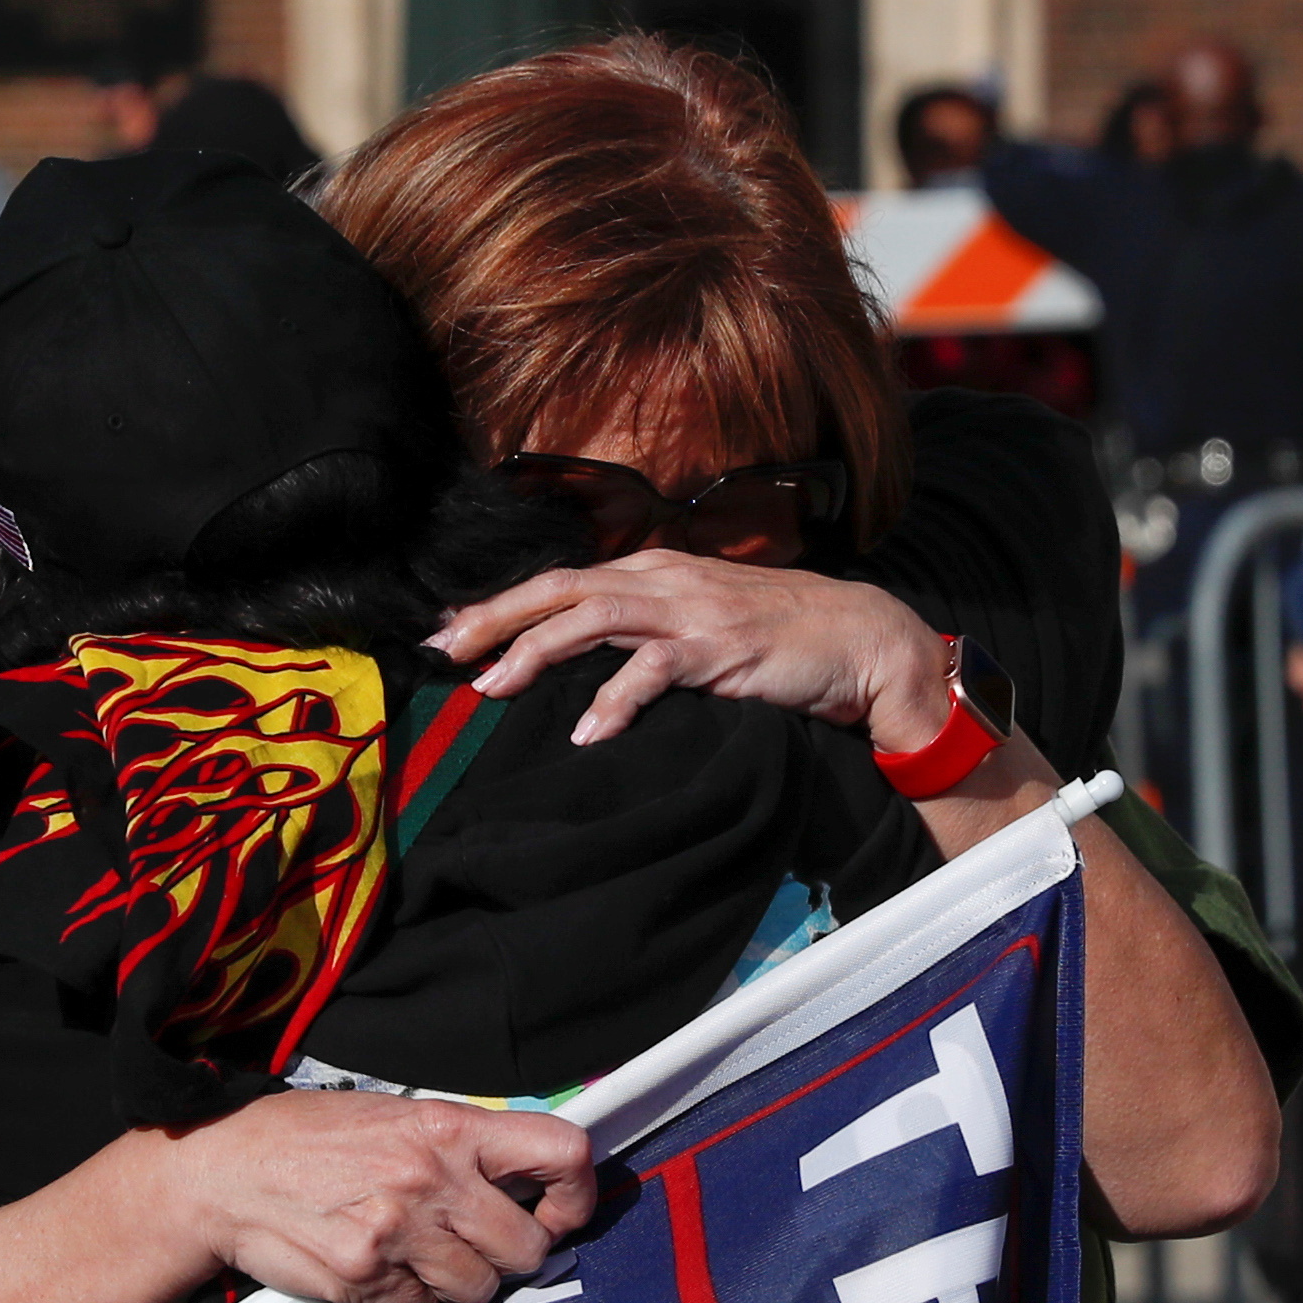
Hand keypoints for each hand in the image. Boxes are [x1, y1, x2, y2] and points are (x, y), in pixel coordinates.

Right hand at [151, 1092, 597, 1302]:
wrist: (222, 1174)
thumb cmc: (302, 1138)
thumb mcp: (390, 1113)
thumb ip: (456, 1142)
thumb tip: (519, 1177)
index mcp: (447, 1127)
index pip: (561, 1153)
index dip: (576, 1193)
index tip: (561, 1211)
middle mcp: (432, 1180)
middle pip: (528, 1248)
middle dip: (511, 1255)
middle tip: (479, 1243)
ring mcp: (400, 1234)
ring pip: (480, 1290)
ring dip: (458, 1282)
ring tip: (419, 1254)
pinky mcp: (367, 1280)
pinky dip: (406, 1301)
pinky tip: (378, 1269)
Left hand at [427, 551, 958, 749]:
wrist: (859, 638)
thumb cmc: (776, 637)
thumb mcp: (697, 624)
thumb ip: (641, 631)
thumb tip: (577, 656)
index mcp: (651, 571)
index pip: (560, 582)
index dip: (501, 604)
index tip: (448, 630)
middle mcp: (663, 579)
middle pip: (560, 588)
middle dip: (496, 617)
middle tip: (443, 649)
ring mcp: (691, 610)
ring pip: (593, 616)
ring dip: (537, 650)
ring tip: (493, 687)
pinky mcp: (720, 647)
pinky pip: (654, 669)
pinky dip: (616, 699)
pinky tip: (588, 731)